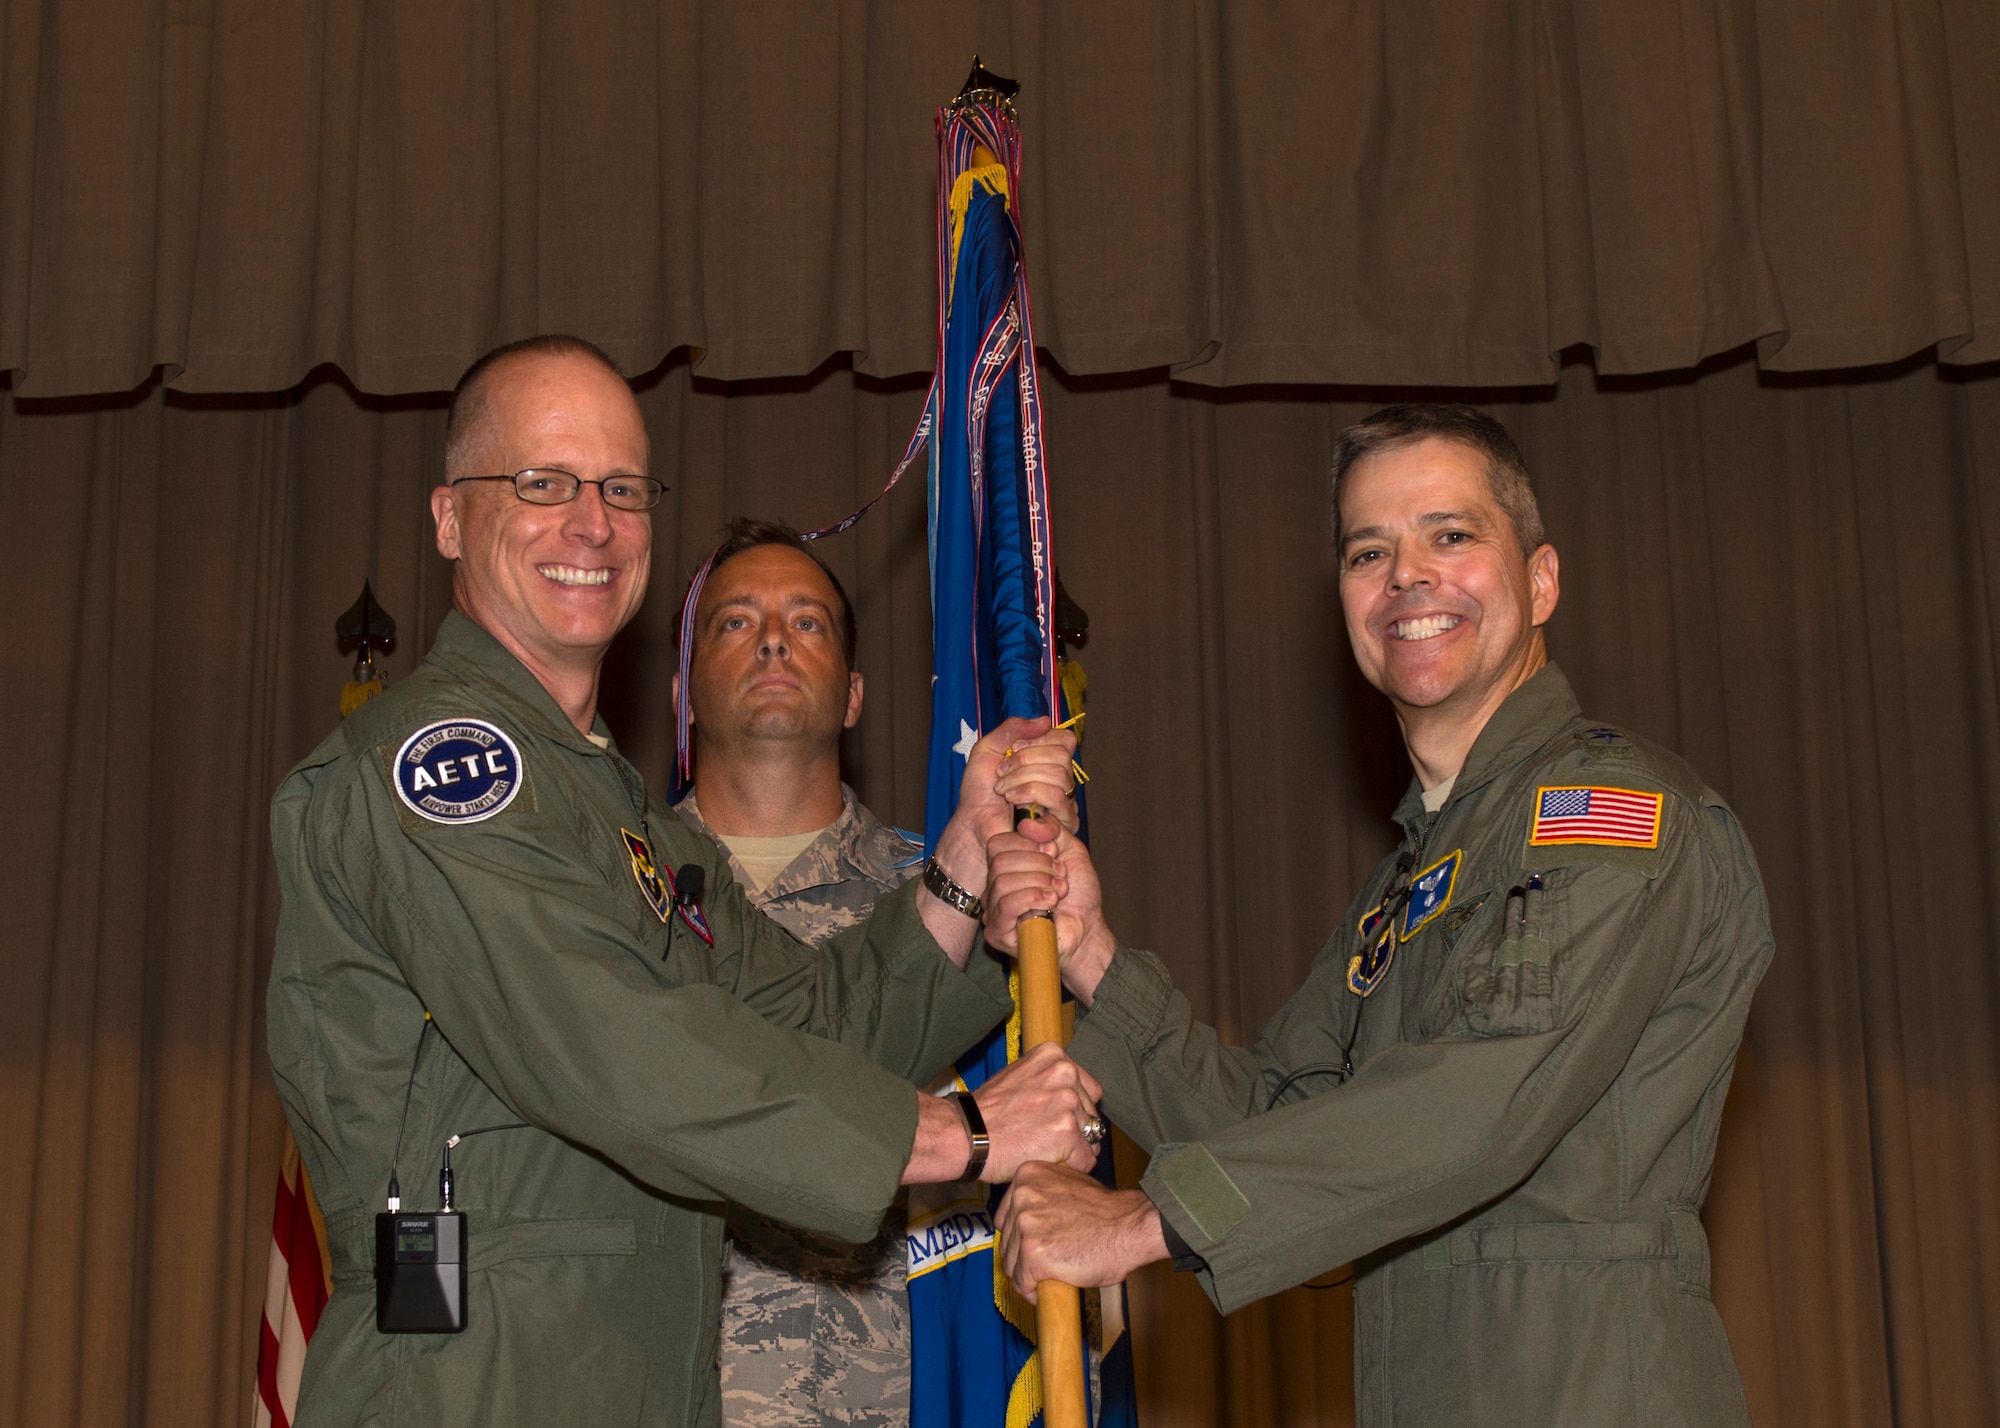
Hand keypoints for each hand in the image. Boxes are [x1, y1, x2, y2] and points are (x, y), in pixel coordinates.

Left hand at [930, 718, 1079, 892]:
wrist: (973, 823)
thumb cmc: (979, 791)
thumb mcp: (988, 749)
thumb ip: (1012, 729)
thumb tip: (1046, 720)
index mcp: (1048, 761)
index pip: (1065, 740)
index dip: (1039, 739)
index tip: (1013, 748)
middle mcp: (1061, 780)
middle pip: (1061, 756)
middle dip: (1024, 761)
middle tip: (1001, 774)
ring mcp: (1065, 802)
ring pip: (1059, 776)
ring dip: (1022, 779)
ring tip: (1003, 790)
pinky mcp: (1062, 823)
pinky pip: (1058, 798)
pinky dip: (1030, 794)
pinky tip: (1012, 802)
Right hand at [971, 1042, 1103, 1182]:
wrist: (966, 1133)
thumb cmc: (987, 1111)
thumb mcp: (1021, 1076)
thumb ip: (1049, 1081)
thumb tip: (1076, 1099)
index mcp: (1054, 1055)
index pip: (1087, 1089)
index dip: (1074, 1110)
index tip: (1053, 1120)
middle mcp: (1065, 1072)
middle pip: (1092, 1113)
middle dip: (1076, 1130)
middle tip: (1044, 1138)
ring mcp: (1068, 1101)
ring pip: (1091, 1137)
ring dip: (1072, 1149)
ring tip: (1042, 1149)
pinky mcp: (1068, 1130)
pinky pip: (1086, 1159)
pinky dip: (1070, 1167)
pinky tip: (1047, 1161)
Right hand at [982, 824, 1116, 1005]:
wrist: (1088, 930)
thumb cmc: (1078, 895)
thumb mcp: (1071, 850)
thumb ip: (1053, 828)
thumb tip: (1026, 823)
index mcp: (1007, 865)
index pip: (999, 842)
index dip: (1029, 843)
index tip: (1054, 854)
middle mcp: (995, 885)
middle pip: (999, 859)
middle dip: (1038, 863)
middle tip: (1060, 876)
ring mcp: (993, 909)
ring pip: (1002, 881)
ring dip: (1039, 882)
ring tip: (1058, 893)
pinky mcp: (997, 932)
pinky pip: (1005, 905)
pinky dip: (1032, 898)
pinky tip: (1050, 903)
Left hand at [995, 1161, 1168, 1301]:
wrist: (1128, 1227)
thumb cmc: (1106, 1212)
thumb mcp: (1067, 1185)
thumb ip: (1043, 1195)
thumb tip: (1028, 1217)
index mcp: (1028, 1175)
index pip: (1006, 1215)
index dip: (1018, 1236)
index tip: (1029, 1247)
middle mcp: (1022, 1196)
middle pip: (1007, 1240)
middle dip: (1022, 1258)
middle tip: (1041, 1266)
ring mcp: (1026, 1226)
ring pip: (1011, 1263)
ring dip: (1026, 1276)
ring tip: (1045, 1279)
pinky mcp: (1033, 1254)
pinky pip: (1021, 1282)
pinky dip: (1031, 1291)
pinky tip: (1044, 1290)